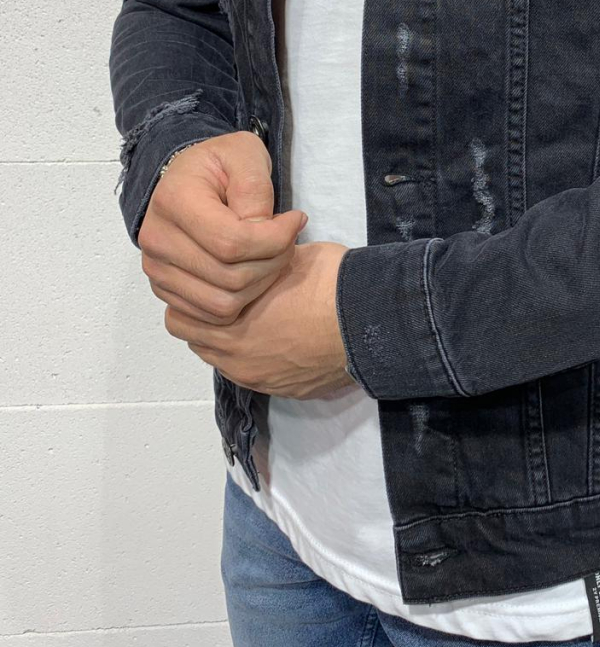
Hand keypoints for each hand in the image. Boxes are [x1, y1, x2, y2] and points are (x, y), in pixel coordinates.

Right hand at [138, 131, 307, 325]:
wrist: (189, 178)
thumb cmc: (219, 164)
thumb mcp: (244, 154)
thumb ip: (254, 189)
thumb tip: (262, 229)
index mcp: (173, 202)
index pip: (232, 243)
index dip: (276, 239)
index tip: (296, 219)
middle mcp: (157, 241)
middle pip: (231, 278)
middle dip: (274, 262)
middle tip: (289, 239)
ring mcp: (157, 270)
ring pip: (224, 304)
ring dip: (261, 285)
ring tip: (273, 255)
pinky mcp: (165, 290)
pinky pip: (212, 316)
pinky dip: (242, 302)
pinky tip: (255, 272)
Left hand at [167, 241, 353, 397]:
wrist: (372, 318)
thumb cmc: (329, 284)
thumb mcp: (284, 258)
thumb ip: (253, 264)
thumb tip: (248, 255)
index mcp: (229, 325)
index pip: (180, 319)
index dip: (190, 299)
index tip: (205, 284)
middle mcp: (238, 360)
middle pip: (198, 343)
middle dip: (206, 322)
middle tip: (227, 301)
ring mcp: (263, 380)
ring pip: (226, 362)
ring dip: (231, 343)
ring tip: (257, 320)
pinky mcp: (288, 391)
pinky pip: (259, 376)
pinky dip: (260, 359)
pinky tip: (282, 338)